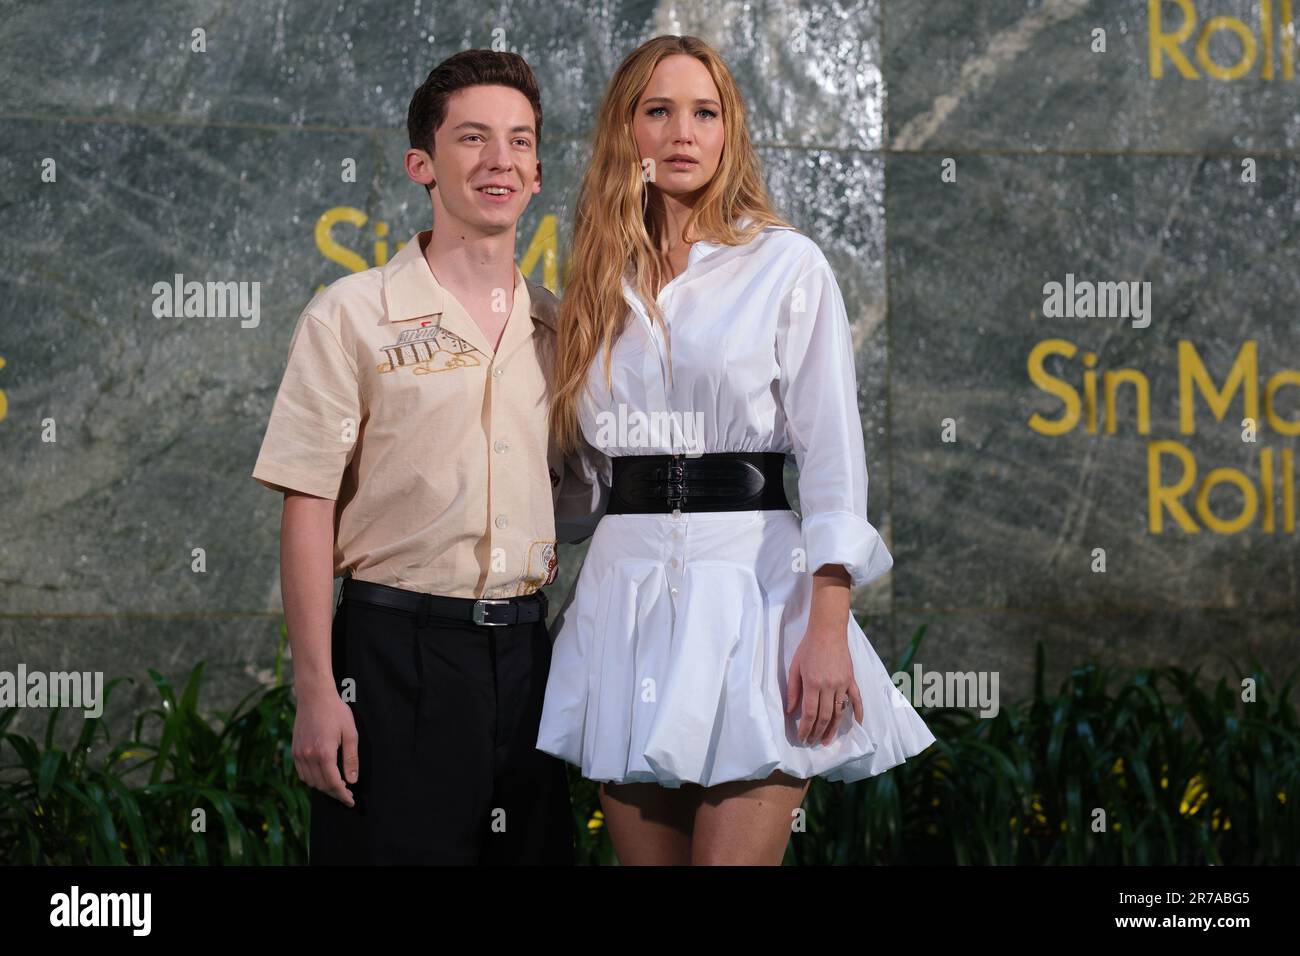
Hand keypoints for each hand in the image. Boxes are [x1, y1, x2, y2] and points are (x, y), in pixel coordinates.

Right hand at [292, 685, 358, 806]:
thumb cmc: (336, 712)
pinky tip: (322, 775)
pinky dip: (312, 779)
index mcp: (324, 753)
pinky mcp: (294, 750)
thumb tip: (352, 780)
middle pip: (321, 785)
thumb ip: (351, 759)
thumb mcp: (350, 733)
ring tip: (336, 785)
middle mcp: (308, 756)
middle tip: (347, 793)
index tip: (351, 800)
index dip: (342, 795)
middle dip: (334, 792)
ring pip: (310, 781)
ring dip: (323, 787)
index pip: (333, 783)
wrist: (314, 696)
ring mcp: (299, 754)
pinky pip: (302, 773)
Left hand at [786, 628, 863, 744]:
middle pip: (825, 716)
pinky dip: (858, 712)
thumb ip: (793, 690)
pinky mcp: (851, 679)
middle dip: (817, 732)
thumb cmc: (808, 647)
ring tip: (827, 741)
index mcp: (813, 683)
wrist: (828, 631)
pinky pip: (857, 699)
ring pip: (840, 712)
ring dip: (833, 729)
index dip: (806, 728)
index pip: (810, 713)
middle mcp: (829, 686)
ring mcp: (842, 683)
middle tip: (812, 742)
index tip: (803, 737)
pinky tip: (856, 724)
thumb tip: (790, 711)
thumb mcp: (795, 667)